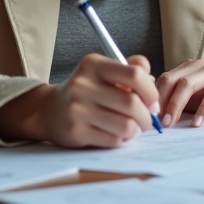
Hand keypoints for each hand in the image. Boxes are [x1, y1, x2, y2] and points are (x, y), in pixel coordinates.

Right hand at [0, 54, 160, 147]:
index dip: (151, 91)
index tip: (152, 101)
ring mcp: (77, 109)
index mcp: (94, 64)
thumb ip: (131, 69)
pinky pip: (113, 140)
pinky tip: (115, 134)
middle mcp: (83, 84)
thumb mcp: (104, 71)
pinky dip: (121, 139)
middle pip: (132, 103)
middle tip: (147, 120)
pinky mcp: (75, 131)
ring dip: (136, 130)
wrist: (50, 110)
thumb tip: (153, 81)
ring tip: (132, 128)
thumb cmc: (87, 90)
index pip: (135, 74)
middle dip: (147, 116)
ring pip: (125, 125)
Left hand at [155, 59, 203, 127]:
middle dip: (159, 101)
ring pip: (188, 84)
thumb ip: (177, 102)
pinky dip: (203, 109)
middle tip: (154, 121)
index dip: (151, 97)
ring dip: (176, 104)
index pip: (162, 79)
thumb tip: (149, 115)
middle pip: (171, 79)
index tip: (143, 117)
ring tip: (170, 123)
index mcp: (187, 69)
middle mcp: (199, 66)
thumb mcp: (196, 101)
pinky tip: (197, 124)